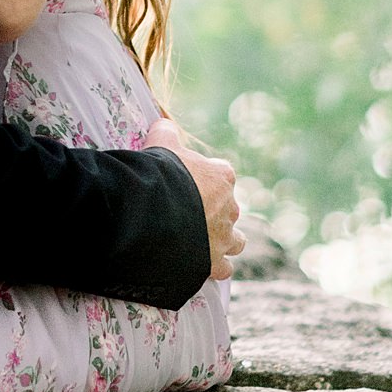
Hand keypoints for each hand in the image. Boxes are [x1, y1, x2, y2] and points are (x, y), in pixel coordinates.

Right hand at [145, 118, 242, 281]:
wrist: (155, 213)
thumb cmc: (161, 175)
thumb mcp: (161, 145)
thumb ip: (165, 132)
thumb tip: (164, 123)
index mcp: (222, 176)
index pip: (221, 175)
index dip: (203, 180)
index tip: (186, 183)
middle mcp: (230, 207)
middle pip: (228, 208)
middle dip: (213, 211)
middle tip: (186, 213)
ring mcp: (225, 236)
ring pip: (235, 240)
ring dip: (222, 239)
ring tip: (201, 240)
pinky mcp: (215, 262)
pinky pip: (224, 268)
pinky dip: (215, 266)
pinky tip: (200, 264)